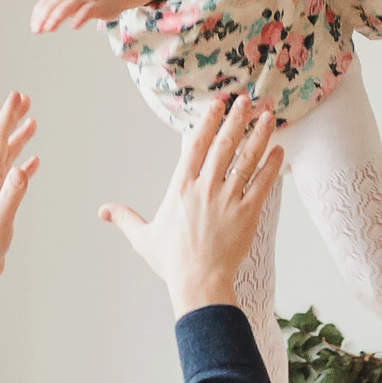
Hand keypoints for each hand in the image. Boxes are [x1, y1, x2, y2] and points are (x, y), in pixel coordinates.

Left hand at [0, 94, 39, 344]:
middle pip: (0, 143)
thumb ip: (12, 195)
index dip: (7, 117)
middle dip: (12, 120)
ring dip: (18, 138)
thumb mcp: (1, 221)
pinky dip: (23, 165)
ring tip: (32, 123)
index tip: (17, 96)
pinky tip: (33, 163)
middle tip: (24, 99)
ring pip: (6, 157)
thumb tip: (22, 170)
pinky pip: (12, 177)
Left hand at [31, 0, 152, 33]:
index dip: (39, 12)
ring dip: (58, 16)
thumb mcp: (71, 3)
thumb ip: (57, 11)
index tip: (34, 26)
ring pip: (70, 4)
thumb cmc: (90, 1)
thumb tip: (41, 24)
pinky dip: (80, 17)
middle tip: (39, 30)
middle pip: (56, 1)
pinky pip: (88, 10)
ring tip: (50, 28)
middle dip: (45, 15)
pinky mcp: (98, 5)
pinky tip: (74, 26)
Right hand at [98, 98, 283, 314]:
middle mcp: (205, 189)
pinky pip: (262, 184)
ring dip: (259, 135)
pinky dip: (271, 165)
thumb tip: (102, 211)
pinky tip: (279, 149)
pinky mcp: (247, 214)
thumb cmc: (172, 262)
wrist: (198, 283)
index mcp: (181, 188)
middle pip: (224, 145)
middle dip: (236, 119)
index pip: (197, 145)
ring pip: (247, 159)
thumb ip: (125, 218)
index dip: (209, 121)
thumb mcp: (143, 237)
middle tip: (247, 99)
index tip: (218, 103)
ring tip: (269, 115)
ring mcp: (228, 200)